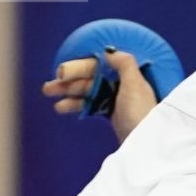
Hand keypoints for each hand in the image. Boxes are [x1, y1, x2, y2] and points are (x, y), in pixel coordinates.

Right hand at [39, 48, 159, 141]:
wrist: (146, 145)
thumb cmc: (141, 114)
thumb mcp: (136, 85)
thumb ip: (125, 65)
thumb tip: (109, 51)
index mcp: (128, 74)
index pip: (98, 65)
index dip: (79, 67)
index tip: (61, 71)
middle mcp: (121, 84)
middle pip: (90, 77)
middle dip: (69, 80)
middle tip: (49, 86)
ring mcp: (116, 99)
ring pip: (87, 90)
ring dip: (68, 91)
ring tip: (49, 93)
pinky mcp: (112, 113)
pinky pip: (90, 104)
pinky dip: (76, 104)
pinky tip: (61, 107)